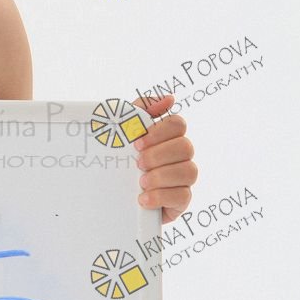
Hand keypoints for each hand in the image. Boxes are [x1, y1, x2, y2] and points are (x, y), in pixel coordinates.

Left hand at [131, 93, 197, 223]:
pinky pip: (183, 196)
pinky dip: (161, 197)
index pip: (178, 124)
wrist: (110, 197)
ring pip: (189, 171)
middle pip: (185, 147)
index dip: (159, 132)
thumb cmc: (120, 159)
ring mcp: (183, 179)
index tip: (137, 143)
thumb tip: (168, 98)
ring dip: (161, 176)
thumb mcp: (121, 131)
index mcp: (167, 137)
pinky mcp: (180, 201)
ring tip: (141, 182)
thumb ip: (140, 110)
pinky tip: (144, 198)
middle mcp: (180, 156)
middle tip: (138, 163)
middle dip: (159, 155)